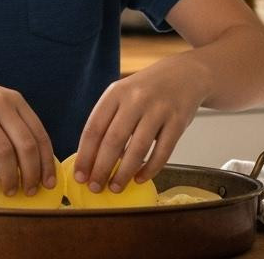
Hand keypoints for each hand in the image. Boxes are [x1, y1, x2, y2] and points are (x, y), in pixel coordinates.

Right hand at [0, 64, 54, 197]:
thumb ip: (12, 127)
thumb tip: (35, 165)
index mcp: (15, 100)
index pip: (40, 135)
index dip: (46, 163)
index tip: (48, 182)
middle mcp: (2, 103)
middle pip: (26, 146)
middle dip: (30, 174)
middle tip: (29, 191)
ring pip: (5, 153)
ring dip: (9, 177)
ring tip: (8, 191)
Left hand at [72, 58, 208, 193]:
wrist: (184, 74)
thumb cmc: (146, 90)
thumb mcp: (122, 95)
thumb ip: (109, 120)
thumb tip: (92, 159)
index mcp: (115, 93)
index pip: (94, 128)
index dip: (85, 155)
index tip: (79, 176)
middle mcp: (135, 99)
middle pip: (113, 140)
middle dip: (101, 168)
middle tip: (95, 188)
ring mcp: (159, 110)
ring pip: (138, 149)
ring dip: (124, 172)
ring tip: (116, 187)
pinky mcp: (178, 121)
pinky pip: (163, 151)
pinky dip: (150, 168)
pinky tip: (140, 178)